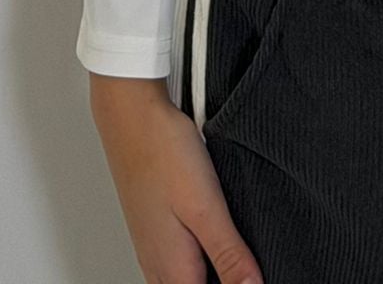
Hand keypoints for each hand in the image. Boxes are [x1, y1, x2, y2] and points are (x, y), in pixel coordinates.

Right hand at [90, 73, 265, 282]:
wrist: (131, 115)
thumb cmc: (163, 153)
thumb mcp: (206, 206)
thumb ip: (228, 253)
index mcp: (174, 270)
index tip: (251, 271)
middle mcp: (158, 267)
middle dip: (225, 279)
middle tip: (247, 260)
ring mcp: (154, 249)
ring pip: (186, 279)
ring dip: (213, 271)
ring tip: (237, 252)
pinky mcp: (155, 230)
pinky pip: (179, 261)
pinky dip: (201, 258)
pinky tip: (215, 236)